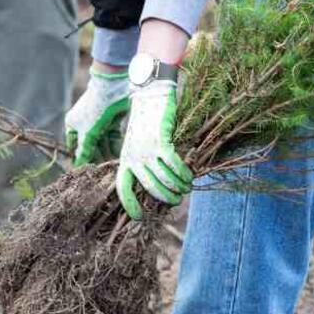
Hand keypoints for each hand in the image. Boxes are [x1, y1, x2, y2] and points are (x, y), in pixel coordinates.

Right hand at [65, 69, 129, 165]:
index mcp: (73, 125)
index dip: (80, 158)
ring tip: (110, 166)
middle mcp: (85, 124)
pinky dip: (114, 146)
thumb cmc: (94, 110)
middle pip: (90, 145)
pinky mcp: (112, 121)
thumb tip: (79, 166)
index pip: (75, 146)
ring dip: (106, 153)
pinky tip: (117, 157)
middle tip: (100, 170)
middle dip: (95, 156)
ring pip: (102, 142)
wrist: (112, 88)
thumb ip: (84, 150)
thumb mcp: (88, 133)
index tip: (86, 171)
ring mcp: (99, 123)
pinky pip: (112, 138)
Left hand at [115, 80, 190, 219]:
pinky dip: (183, 173)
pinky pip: (174, 165)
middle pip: (150, 188)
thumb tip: (159, 187)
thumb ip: (144, 164)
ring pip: (164, 178)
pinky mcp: (159, 141)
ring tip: (187, 188)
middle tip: (177, 199)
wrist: (151, 95)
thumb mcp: (138, 145)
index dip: (130, 205)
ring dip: (178, 187)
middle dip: (166, 198)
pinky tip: (189, 175)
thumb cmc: (147, 122)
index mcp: (125, 159)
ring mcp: (146, 149)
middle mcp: (133, 157)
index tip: (140, 217)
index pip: (123, 188)